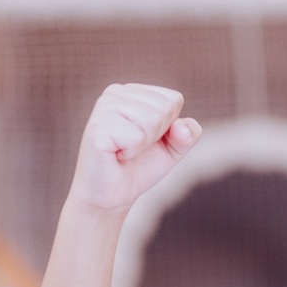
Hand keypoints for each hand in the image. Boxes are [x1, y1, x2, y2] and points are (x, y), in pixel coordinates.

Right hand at [67, 83, 201, 214]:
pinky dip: (131, 152)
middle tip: (135, 147)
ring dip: (143, 145)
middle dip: (157, 136)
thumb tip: (181, 128)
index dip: (169, 127)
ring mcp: (103, 108)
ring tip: (125, 150)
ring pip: (151, 120)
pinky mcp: (97, 127)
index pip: (173, 99)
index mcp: (132, 92)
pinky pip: (136, 136)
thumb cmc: (140, 166)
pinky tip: (115, 154)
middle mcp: (115, 93)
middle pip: (164, 108)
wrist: (113, 194)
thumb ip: (188, 134)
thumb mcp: (173, 148)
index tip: (148, 139)